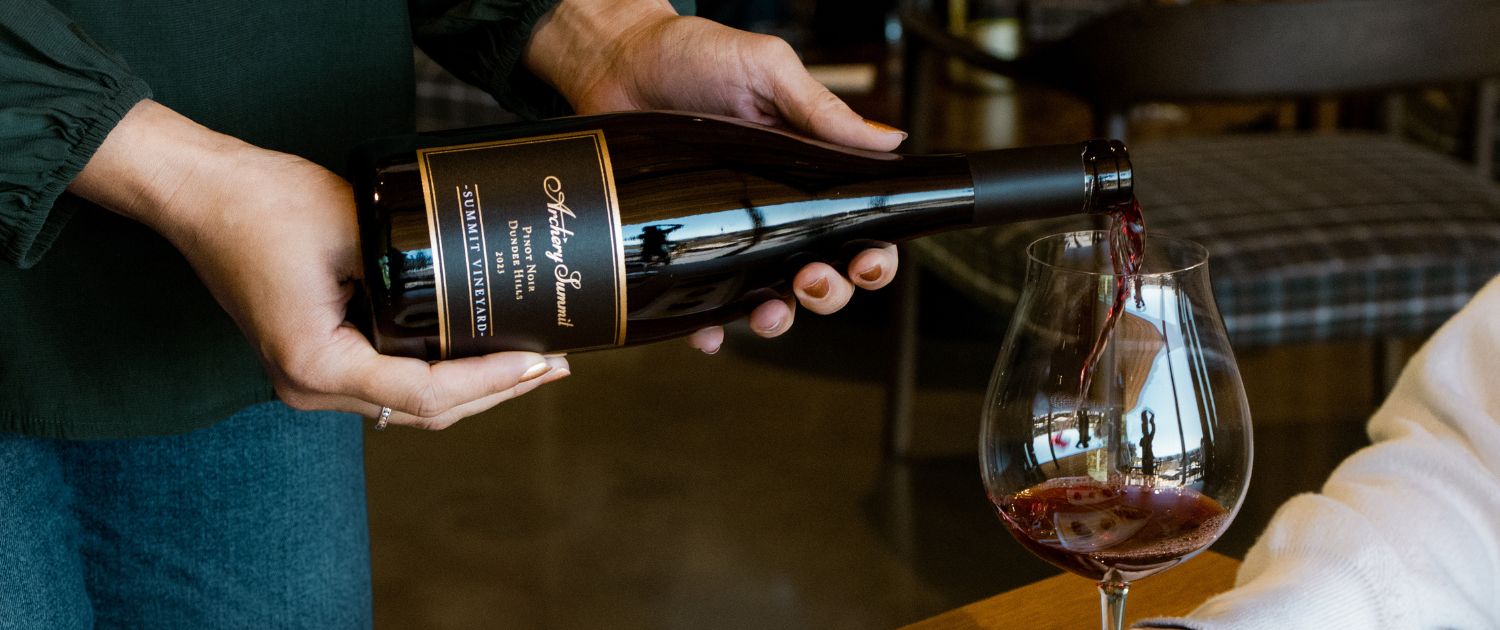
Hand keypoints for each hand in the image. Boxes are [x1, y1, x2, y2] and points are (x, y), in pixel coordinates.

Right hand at [69, 100, 568, 429]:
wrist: (199, 191)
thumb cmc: (262, 202)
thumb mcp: (355, 227)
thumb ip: (412, 266)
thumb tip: (480, 287)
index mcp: (315, 364)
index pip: (426, 392)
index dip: (494, 381)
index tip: (544, 362)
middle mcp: (309, 387)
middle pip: (425, 411)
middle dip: (495, 391)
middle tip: (556, 366)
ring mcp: (309, 380)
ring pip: (409, 405)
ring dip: (470, 388)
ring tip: (531, 361)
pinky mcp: (316, 360)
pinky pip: (388, 382)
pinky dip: (435, 373)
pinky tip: (476, 351)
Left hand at [526, 0, 903, 352]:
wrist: (618, 61)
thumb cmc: (694, 56)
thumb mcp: (767, 70)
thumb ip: (821, 110)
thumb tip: (890, 139)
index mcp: (810, 172)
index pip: (860, 226)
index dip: (873, 256)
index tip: (866, 261)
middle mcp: (776, 209)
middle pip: (825, 273)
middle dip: (830, 292)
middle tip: (812, 280)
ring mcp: (731, 232)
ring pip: (771, 296)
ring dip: (779, 317)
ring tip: (769, 310)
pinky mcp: (684, 247)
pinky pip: (704, 302)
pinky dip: (712, 325)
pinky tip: (711, 331)